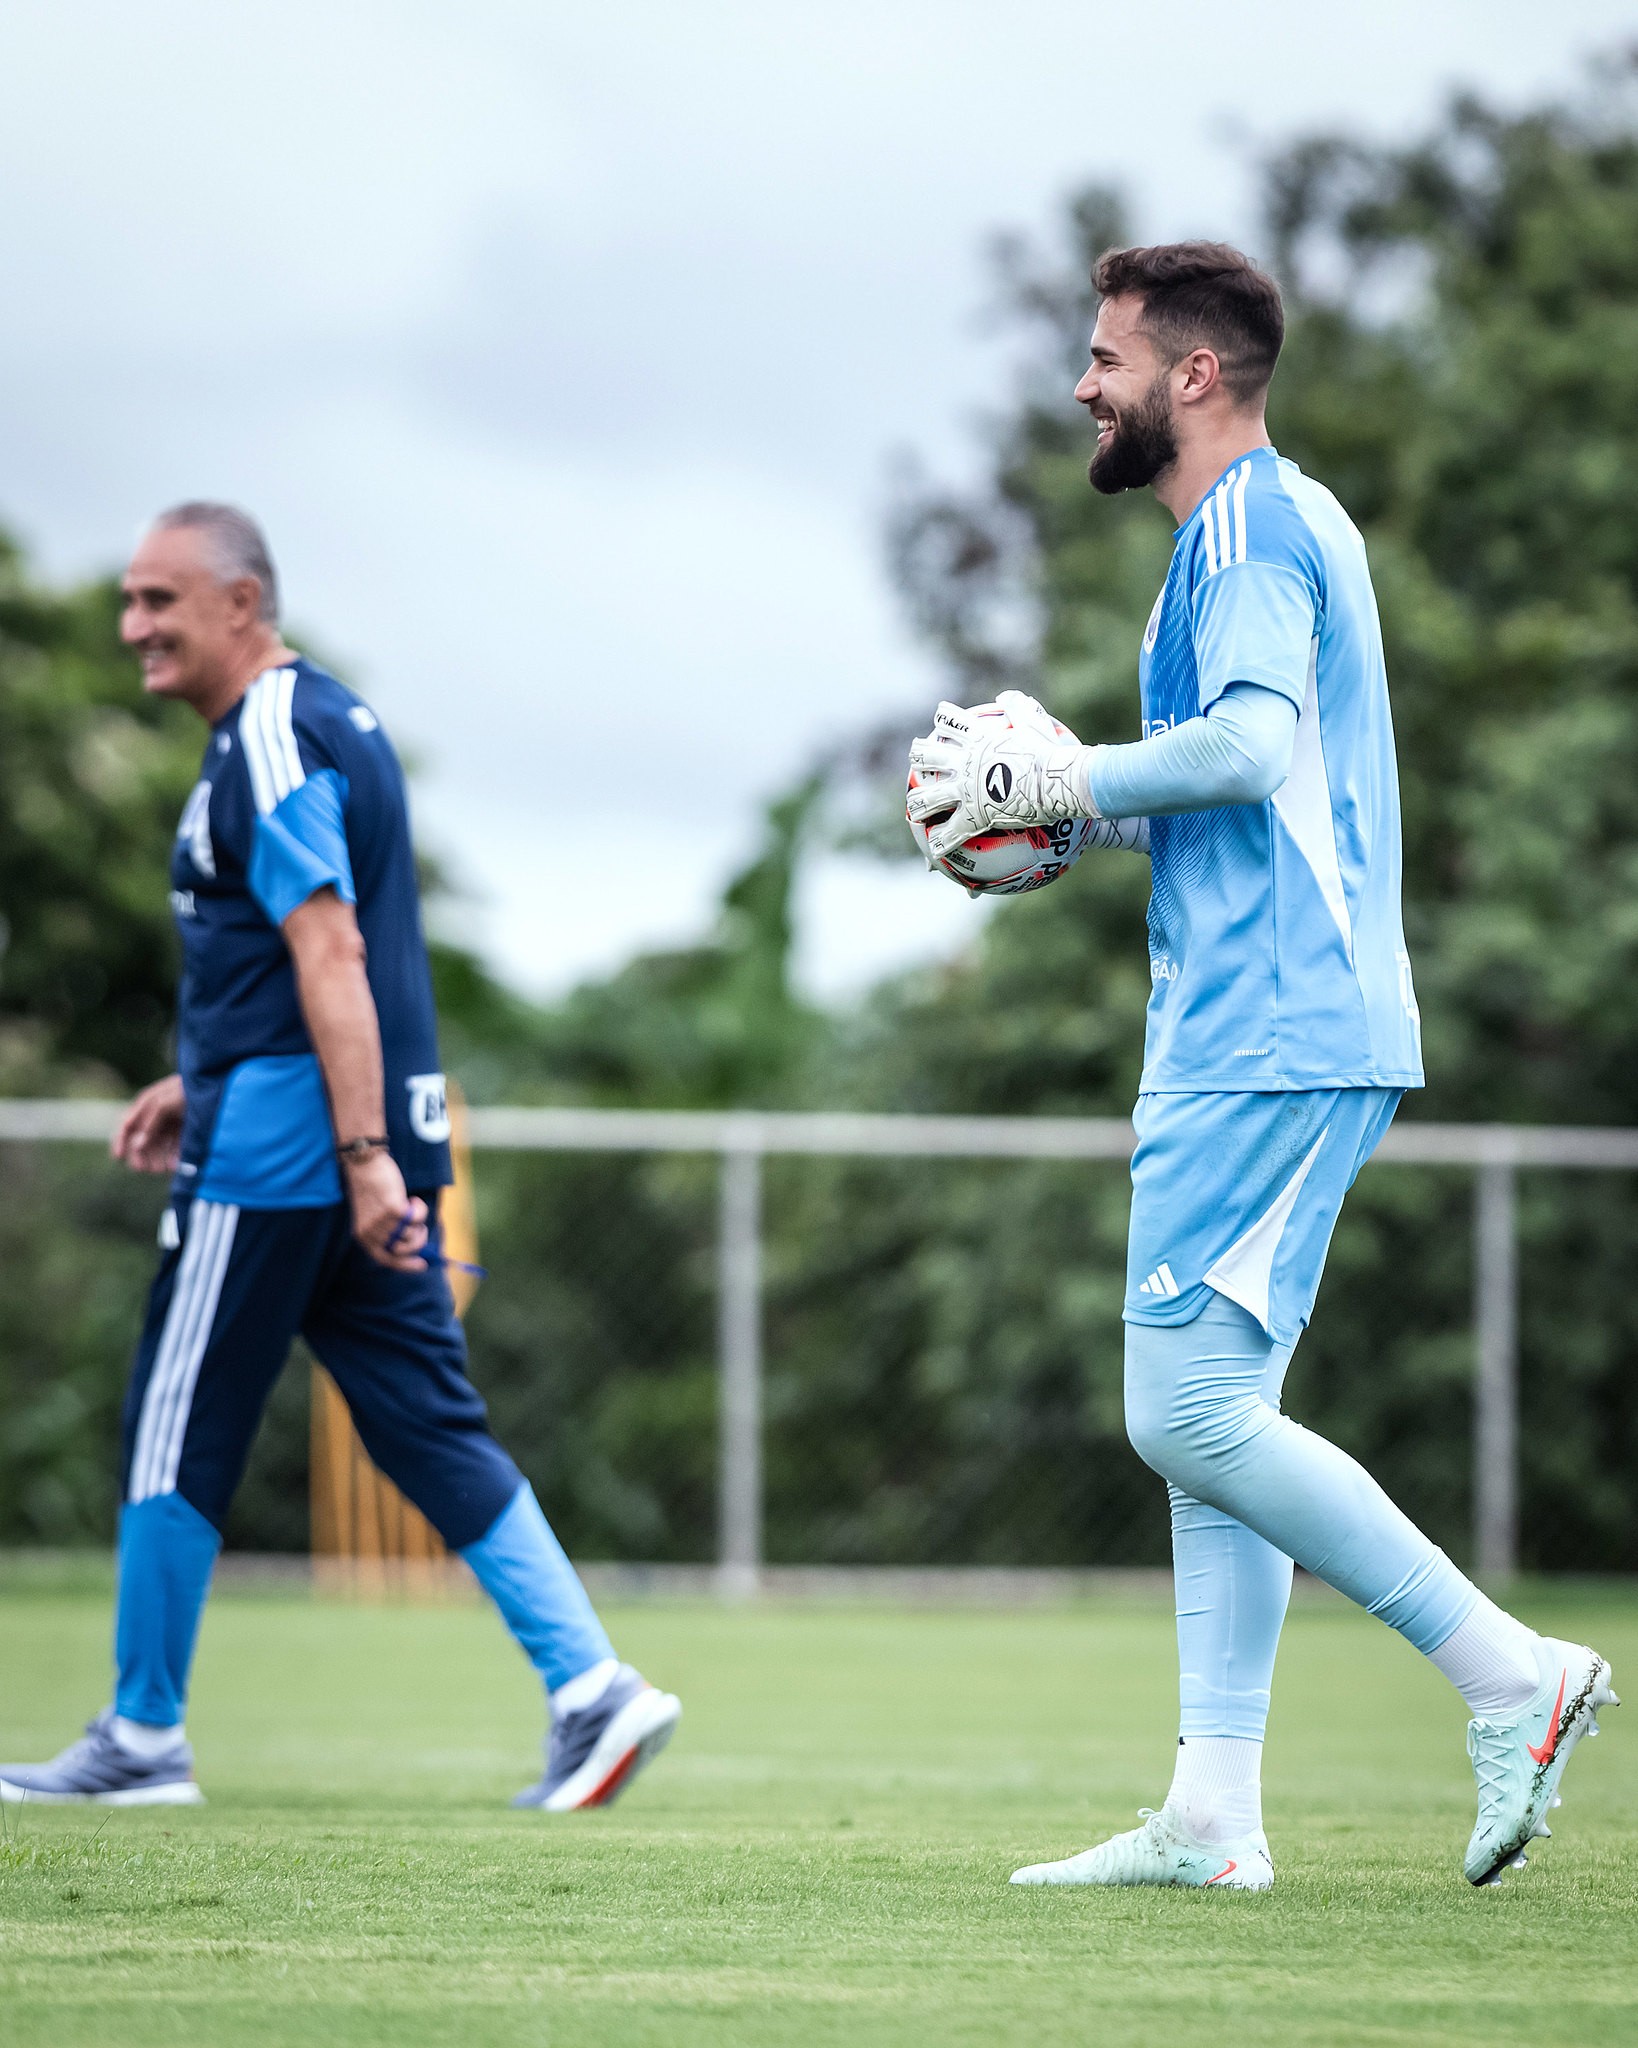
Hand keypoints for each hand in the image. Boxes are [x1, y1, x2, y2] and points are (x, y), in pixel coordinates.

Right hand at [112, 1075, 185, 1174]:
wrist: (215, 1083)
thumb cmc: (188, 1088)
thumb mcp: (166, 1103)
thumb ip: (151, 1122)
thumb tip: (137, 1146)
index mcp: (146, 1105)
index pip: (127, 1125)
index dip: (120, 1141)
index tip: (118, 1158)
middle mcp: (155, 1116)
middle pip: (141, 1140)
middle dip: (141, 1155)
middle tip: (145, 1168)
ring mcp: (170, 1123)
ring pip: (158, 1146)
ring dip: (157, 1159)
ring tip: (161, 1169)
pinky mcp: (184, 1130)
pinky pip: (174, 1147)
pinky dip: (173, 1157)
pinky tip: (175, 1166)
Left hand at [341, 1149, 427, 1270]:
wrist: (363, 1164)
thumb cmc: (370, 1187)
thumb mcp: (372, 1214)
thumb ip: (386, 1230)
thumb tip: (413, 1243)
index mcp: (363, 1236)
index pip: (386, 1259)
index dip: (405, 1265)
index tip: (422, 1265)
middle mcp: (372, 1233)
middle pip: (404, 1250)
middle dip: (419, 1241)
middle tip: (422, 1228)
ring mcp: (383, 1222)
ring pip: (413, 1234)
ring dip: (419, 1222)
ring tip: (413, 1207)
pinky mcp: (395, 1210)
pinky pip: (418, 1217)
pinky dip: (420, 1208)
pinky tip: (413, 1199)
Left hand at [907, 691, 1100, 862]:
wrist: (1054, 780)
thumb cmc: (1049, 752)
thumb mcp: (1035, 722)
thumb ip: (1020, 707)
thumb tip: (1007, 695)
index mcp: (978, 739)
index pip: (953, 722)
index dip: (943, 718)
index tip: (939, 718)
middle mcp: (964, 763)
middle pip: (929, 756)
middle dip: (919, 757)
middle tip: (916, 758)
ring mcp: (965, 790)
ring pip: (929, 798)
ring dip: (919, 802)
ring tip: (913, 808)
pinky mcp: (972, 816)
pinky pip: (951, 833)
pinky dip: (942, 842)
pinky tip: (934, 851)